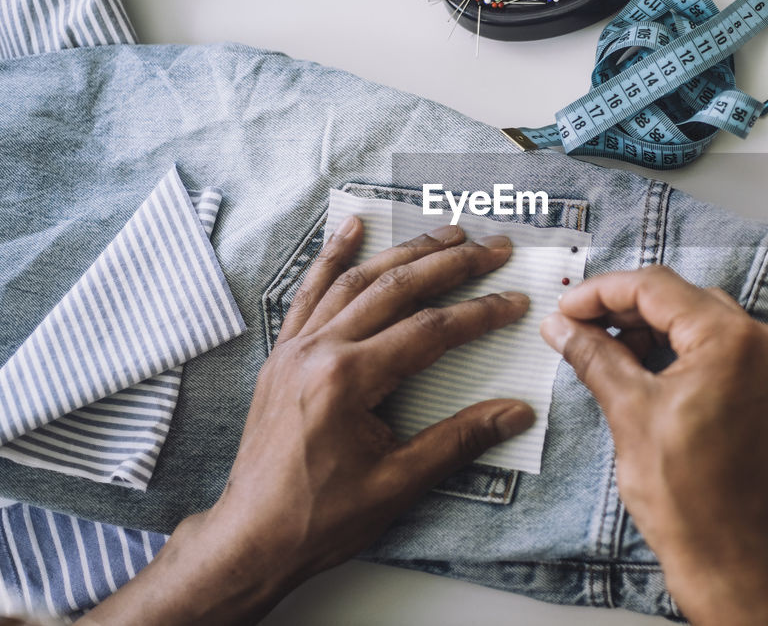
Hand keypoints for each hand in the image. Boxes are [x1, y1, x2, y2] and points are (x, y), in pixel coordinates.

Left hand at [81, 217, 534, 625]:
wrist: (251, 539)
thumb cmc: (321, 518)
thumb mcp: (399, 484)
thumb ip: (459, 440)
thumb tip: (516, 413)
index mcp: (349, 380)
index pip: (429, 330)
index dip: (479, 314)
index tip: (515, 303)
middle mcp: (319, 350)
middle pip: (396, 288)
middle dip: (451, 263)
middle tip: (494, 248)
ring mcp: (296, 348)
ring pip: (357, 280)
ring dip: (405, 251)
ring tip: (446, 233)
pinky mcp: (283, 355)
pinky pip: (310, 291)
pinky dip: (333, 256)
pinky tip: (353, 228)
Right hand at [540, 266, 767, 625]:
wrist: (729, 555)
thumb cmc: (689, 496)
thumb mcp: (628, 411)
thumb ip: (594, 355)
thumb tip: (563, 328)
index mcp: (731, 340)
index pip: (656, 288)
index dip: (602, 293)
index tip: (568, 309)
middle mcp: (762, 344)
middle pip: (682, 300)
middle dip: (625, 311)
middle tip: (580, 328)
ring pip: (702, 323)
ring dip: (653, 331)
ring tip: (609, 353)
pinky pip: (723, 351)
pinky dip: (683, 353)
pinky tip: (647, 370)